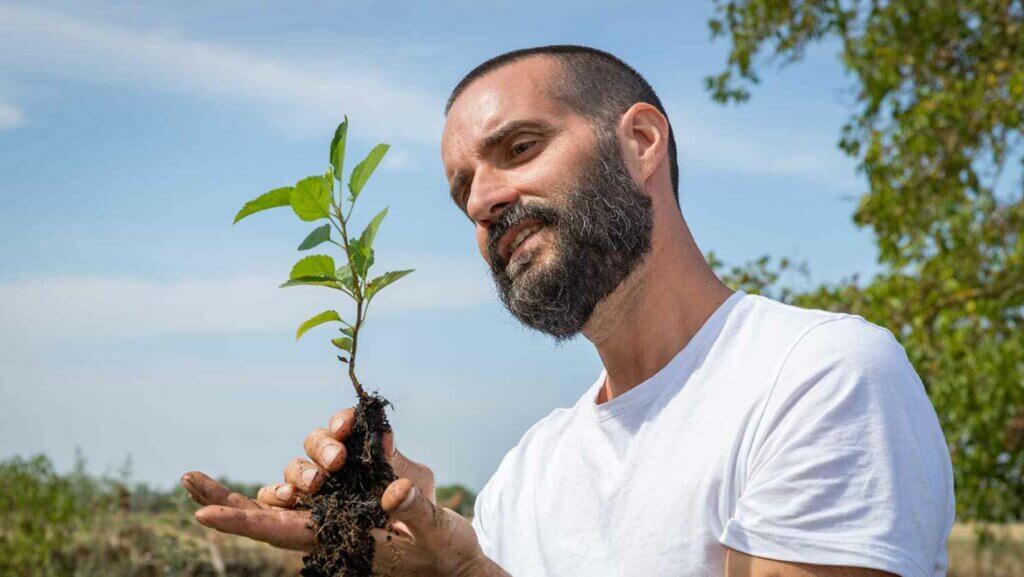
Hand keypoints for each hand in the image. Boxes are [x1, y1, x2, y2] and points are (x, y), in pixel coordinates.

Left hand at [181, 408, 505, 575]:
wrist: (456, 555)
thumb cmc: (445, 552)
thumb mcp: (436, 533)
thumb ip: (414, 513)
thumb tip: (395, 491)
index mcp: (340, 541)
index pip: (280, 531)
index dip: (242, 521)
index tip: (202, 513)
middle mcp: (329, 524)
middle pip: (266, 511)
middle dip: (225, 496)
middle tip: (187, 478)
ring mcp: (338, 507)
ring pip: (293, 484)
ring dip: (296, 463)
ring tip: (331, 437)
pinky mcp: (354, 489)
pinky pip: (321, 468)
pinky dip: (319, 448)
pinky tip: (340, 427)